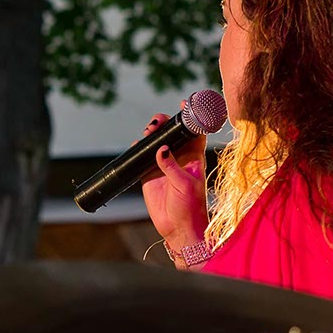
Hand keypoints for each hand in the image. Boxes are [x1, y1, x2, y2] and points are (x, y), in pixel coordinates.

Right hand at [137, 111, 208, 257]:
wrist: (178, 228)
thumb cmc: (190, 206)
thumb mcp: (185, 184)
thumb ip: (172, 166)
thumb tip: (160, 150)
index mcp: (194, 157)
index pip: (194, 131)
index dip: (190, 117)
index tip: (184, 104)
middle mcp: (179, 158)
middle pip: (171, 133)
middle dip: (164, 123)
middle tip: (157, 121)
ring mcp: (163, 165)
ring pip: (155, 142)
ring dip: (151, 134)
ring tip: (148, 131)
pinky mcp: (149, 174)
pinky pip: (142, 157)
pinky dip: (138, 149)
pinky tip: (137, 144)